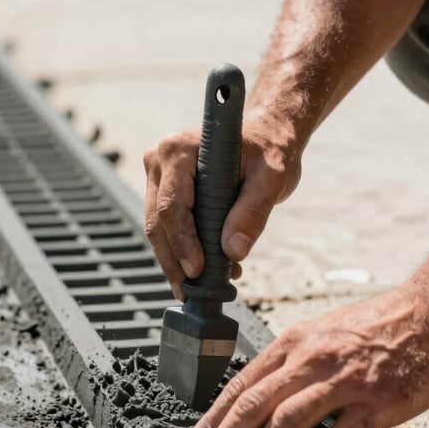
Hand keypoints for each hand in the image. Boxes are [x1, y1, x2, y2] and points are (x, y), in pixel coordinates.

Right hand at [143, 116, 301, 299]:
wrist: (267, 136)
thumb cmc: (269, 150)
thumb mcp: (270, 178)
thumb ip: (252, 212)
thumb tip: (233, 251)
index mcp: (180, 150)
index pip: (172, 206)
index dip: (182, 243)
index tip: (197, 270)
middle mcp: (160, 161)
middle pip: (157, 222)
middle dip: (174, 260)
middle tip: (190, 291)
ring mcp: (159, 176)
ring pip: (157, 229)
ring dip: (176, 260)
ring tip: (198, 286)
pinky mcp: (164, 190)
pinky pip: (167, 226)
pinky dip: (182, 250)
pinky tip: (204, 270)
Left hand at [184, 285, 428, 427]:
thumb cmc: (379, 325)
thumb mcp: (323, 332)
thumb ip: (294, 362)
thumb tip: (265, 396)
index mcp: (295, 344)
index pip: (242, 384)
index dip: (214, 417)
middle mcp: (311, 360)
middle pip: (254, 404)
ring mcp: (344, 380)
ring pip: (288, 420)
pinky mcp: (376, 401)